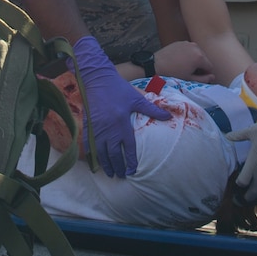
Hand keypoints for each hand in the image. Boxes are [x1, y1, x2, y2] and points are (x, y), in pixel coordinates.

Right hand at [73, 37, 169, 175]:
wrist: (97, 79)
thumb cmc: (118, 89)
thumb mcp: (136, 99)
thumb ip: (152, 110)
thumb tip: (169, 116)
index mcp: (122, 124)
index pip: (128, 148)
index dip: (130, 161)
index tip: (133, 171)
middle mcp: (109, 130)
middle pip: (114, 154)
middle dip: (118, 167)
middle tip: (122, 176)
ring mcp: (96, 130)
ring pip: (101, 153)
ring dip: (106, 165)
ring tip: (111, 173)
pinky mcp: (87, 127)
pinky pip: (89, 146)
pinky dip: (93, 157)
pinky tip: (96, 163)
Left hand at [149, 40, 212, 82]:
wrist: (156, 65)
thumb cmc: (173, 74)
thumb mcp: (189, 79)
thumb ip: (204, 79)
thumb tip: (213, 77)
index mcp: (200, 57)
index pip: (210, 66)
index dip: (206, 74)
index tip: (199, 77)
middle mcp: (196, 47)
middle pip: (204, 58)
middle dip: (201, 65)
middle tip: (191, 72)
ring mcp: (188, 43)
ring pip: (197, 53)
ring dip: (195, 59)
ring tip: (185, 66)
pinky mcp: (181, 42)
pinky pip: (189, 49)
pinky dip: (188, 54)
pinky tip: (180, 60)